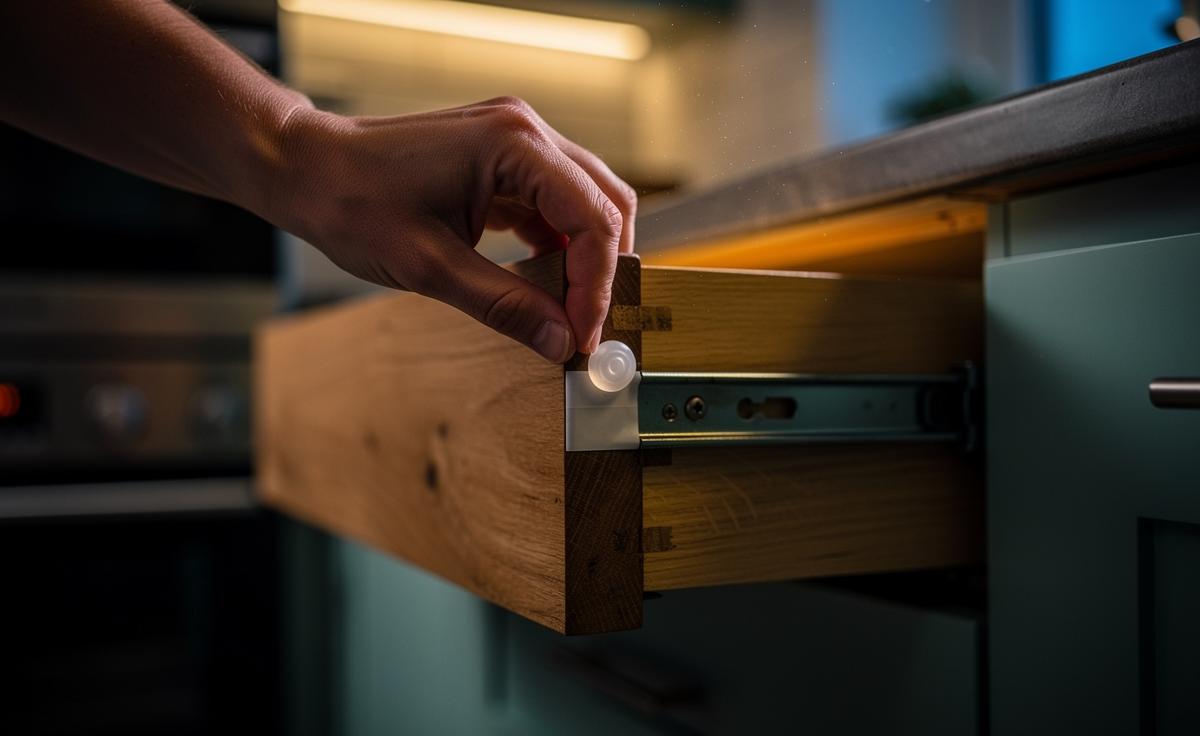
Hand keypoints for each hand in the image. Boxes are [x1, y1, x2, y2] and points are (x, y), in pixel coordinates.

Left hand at [266, 97, 636, 362]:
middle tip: (588, 326)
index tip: (583, 335)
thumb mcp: (430, 267)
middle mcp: (524, 131)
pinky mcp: (500, 158)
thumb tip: (561, 342)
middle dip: (605, 268)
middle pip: (604, 202)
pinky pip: (551, 202)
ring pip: (584, 201)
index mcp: (513, 144)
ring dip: (584, 257)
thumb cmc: (352, 203)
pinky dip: (557, 245)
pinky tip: (544, 283)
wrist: (305, 168)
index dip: (598, 284)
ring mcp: (514, 140)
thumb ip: (505, 305)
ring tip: (569, 311)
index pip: (592, 217)